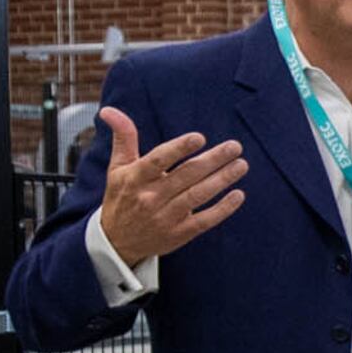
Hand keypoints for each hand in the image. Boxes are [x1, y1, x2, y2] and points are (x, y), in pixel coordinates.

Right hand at [91, 108, 246, 260]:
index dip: (179, 149)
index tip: (199, 138)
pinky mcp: (179, 234)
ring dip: (222, 179)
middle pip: (186, 175)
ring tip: (241, 164)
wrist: (117, 242)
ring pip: (198, 196)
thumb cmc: (121, 197)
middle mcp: (150, 198)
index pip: (158, 160)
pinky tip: (238, 194)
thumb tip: (109, 110)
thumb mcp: (117, 168)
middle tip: (234, 146)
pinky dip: (223, 209)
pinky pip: (204, 221)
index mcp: (135, 178)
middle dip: (213, 160)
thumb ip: (123, 137)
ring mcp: (166, 217)